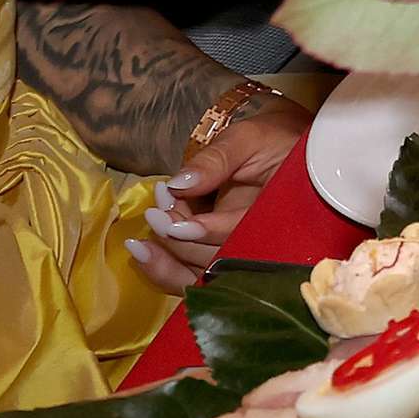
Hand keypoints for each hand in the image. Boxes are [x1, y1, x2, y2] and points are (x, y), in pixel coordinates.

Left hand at [129, 94, 303, 290]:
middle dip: (177, 240)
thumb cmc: (267, 141)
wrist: (277, 151)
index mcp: (272, 215)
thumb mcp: (245, 139)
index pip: (236, 233)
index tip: (168, 220)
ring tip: (142, 238)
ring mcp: (239, 255)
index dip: (200, 230)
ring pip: (201, 277)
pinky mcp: (222, 258)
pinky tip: (143, 253)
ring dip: (166, 261)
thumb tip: (179, 184)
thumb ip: (215, 160)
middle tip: (154, 213)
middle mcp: (258, 244)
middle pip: (215, 260)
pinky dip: (166, 270)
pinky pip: (194, 276)